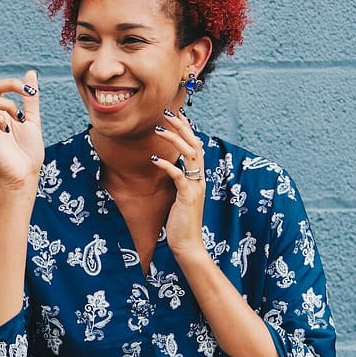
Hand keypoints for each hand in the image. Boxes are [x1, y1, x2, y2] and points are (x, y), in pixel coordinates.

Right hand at [0, 52, 43, 188]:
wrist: (27, 174)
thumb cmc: (29, 151)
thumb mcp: (33, 119)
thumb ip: (30, 97)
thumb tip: (30, 73)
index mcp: (0, 110)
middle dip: (9, 84)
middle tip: (26, 91)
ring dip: (8, 104)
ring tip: (18, 119)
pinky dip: (0, 118)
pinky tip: (8, 130)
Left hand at [150, 107, 205, 255]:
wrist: (187, 244)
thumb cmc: (181, 221)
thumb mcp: (180, 196)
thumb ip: (179, 180)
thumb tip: (171, 166)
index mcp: (199, 177)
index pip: (196, 146)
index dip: (187, 129)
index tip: (176, 114)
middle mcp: (200, 179)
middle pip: (195, 144)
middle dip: (182, 126)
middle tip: (167, 112)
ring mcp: (196, 187)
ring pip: (190, 155)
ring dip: (174, 139)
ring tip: (159, 129)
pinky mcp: (188, 197)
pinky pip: (179, 176)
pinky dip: (168, 165)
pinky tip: (155, 159)